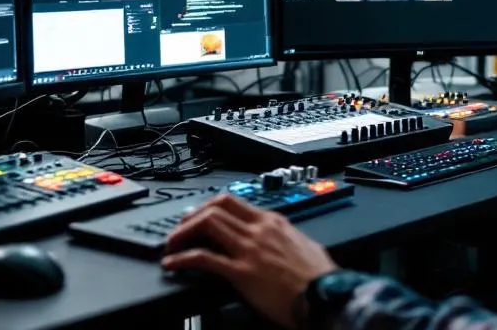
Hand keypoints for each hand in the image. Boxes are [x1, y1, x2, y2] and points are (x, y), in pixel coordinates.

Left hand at [161, 194, 337, 329]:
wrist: (325, 295)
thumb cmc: (319, 276)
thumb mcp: (303, 245)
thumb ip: (286, 238)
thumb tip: (281, 240)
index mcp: (273, 221)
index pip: (232, 200)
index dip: (208, 206)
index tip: (197, 215)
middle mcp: (259, 229)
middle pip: (215, 208)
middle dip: (191, 216)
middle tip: (179, 229)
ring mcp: (249, 249)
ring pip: (206, 224)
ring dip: (182, 233)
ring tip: (171, 245)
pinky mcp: (242, 272)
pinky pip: (204, 258)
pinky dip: (182, 259)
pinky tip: (173, 264)